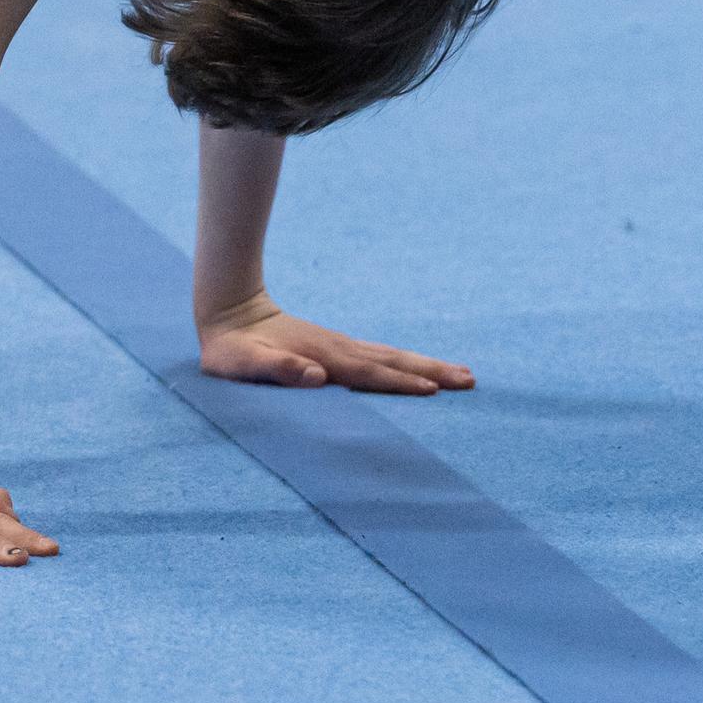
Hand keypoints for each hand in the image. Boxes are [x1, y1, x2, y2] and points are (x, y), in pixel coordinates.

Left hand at [196, 291, 474, 394]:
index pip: (370, 374)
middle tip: (470, 380)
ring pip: (393, 357)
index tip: (433, 391)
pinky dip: (408, 363)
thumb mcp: (244, 364)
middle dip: (433, 371)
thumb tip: (316, 376)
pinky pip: (383, 357)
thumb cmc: (232, 350)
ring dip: (428, 366)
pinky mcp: (339, 349)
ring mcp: (343, 347)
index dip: (400, 384)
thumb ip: (278, 369)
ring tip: (462, 373)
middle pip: (394, 362)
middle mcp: (341, 350)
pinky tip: (420, 369)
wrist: (231, 311)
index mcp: (324, 358)